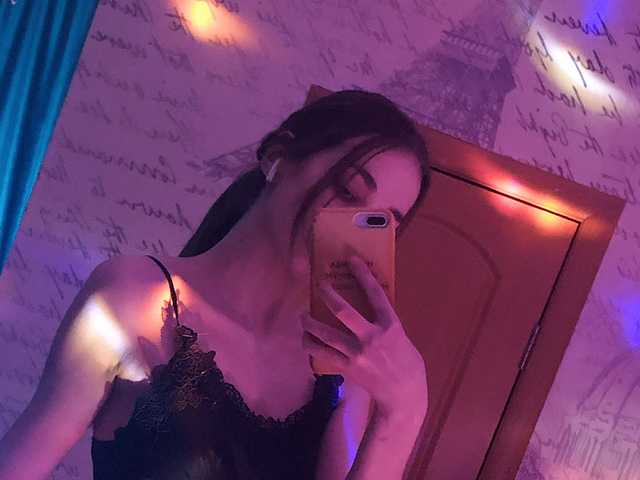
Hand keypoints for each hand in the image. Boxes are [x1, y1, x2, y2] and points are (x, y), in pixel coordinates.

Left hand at [301, 254, 428, 418]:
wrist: (403, 395)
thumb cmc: (406, 363)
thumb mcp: (401, 337)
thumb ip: (384, 323)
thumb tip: (367, 308)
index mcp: (390, 326)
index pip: (375, 294)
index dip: (363, 275)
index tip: (352, 261)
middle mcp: (372, 337)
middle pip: (343, 311)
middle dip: (327, 295)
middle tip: (319, 285)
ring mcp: (357, 353)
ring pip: (325, 334)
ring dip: (309, 323)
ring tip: (302, 316)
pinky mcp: (347, 367)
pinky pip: (322, 354)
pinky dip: (311, 346)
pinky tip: (305, 340)